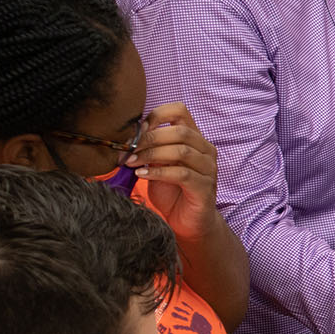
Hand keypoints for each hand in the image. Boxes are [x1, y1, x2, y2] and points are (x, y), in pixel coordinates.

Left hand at [130, 104, 220, 238]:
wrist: (188, 222)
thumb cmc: (171, 191)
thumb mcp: (158, 164)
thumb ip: (150, 148)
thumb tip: (126, 136)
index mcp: (195, 139)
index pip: (180, 111)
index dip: (157, 115)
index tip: (137, 130)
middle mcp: (205, 150)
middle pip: (180, 131)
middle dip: (149, 138)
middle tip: (127, 149)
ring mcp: (208, 168)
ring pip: (181, 151)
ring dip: (151, 155)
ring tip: (131, 162)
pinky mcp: (205, 187)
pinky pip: (182, 174)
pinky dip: (158, 172)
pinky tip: (142, 174)